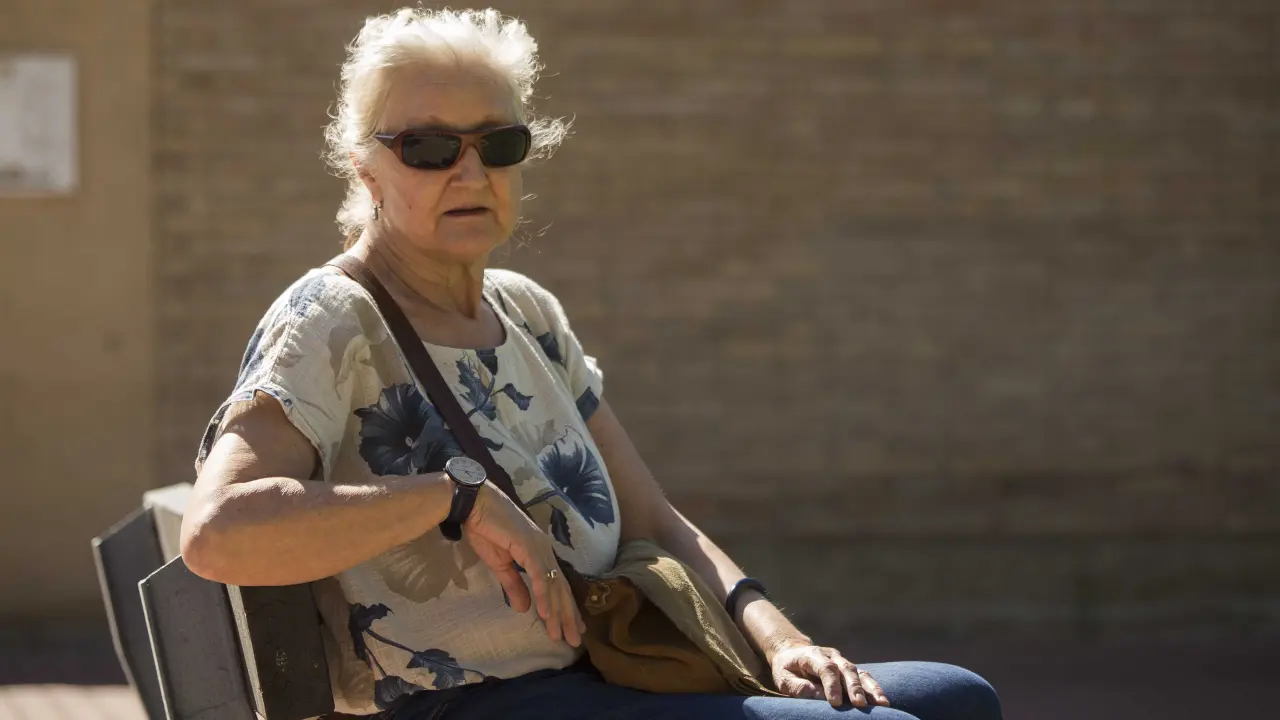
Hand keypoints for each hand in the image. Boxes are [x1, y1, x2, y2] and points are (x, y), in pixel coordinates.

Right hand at [463, 482, 584, 646]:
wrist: (474, 505)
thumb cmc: (487, 529)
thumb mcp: (500, 565)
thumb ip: (514, 586)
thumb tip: (524, 609)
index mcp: (540, 554)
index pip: (557, 585)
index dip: (565, 608)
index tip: (571, 628)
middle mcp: (545, 551)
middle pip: (560, 588)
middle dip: (567, 616)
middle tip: (574, 640)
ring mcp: (538, 547)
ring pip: (553, 585)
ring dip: (558, 611)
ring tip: (562, 633)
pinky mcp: (528, 545)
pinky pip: (539, 575)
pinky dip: (544, 594)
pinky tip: (547, 612)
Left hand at [770, 641, 889, 707]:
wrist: (792, 653)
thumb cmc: (786, 669)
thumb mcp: (784, 678)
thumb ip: (799, 687)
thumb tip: (819, 696)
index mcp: (812, 655)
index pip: (826, 668)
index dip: (832, 685)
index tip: (836, 702)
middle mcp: (831, 656)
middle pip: (846, 669)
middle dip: (854, 687)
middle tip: (859, 704)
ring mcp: (842, 661)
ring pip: (859, 672)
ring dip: (870, 688)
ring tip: (881, 704)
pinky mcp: (849, 670)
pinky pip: (864, 677)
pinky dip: (873, 688)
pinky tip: (882, 701)